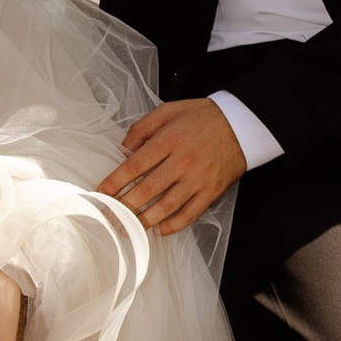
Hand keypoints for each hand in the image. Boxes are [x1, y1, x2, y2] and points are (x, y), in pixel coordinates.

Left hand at [99, 96, 246, 235]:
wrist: (240, 124)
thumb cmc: (201, 117)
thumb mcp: (167, 111)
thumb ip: (141, 129)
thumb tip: (122, 151)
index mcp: (169, 140)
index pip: (134, 166)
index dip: (114, 183)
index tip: (100, 194)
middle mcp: (182, 162)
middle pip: (147, 190)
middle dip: (123, 207)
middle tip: (107, 217)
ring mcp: (198, 179)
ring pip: (166, 206)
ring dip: (144, 221)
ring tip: (127, 229)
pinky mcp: (211, 192)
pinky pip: (190, 214)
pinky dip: (174, 225)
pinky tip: (160, 230)